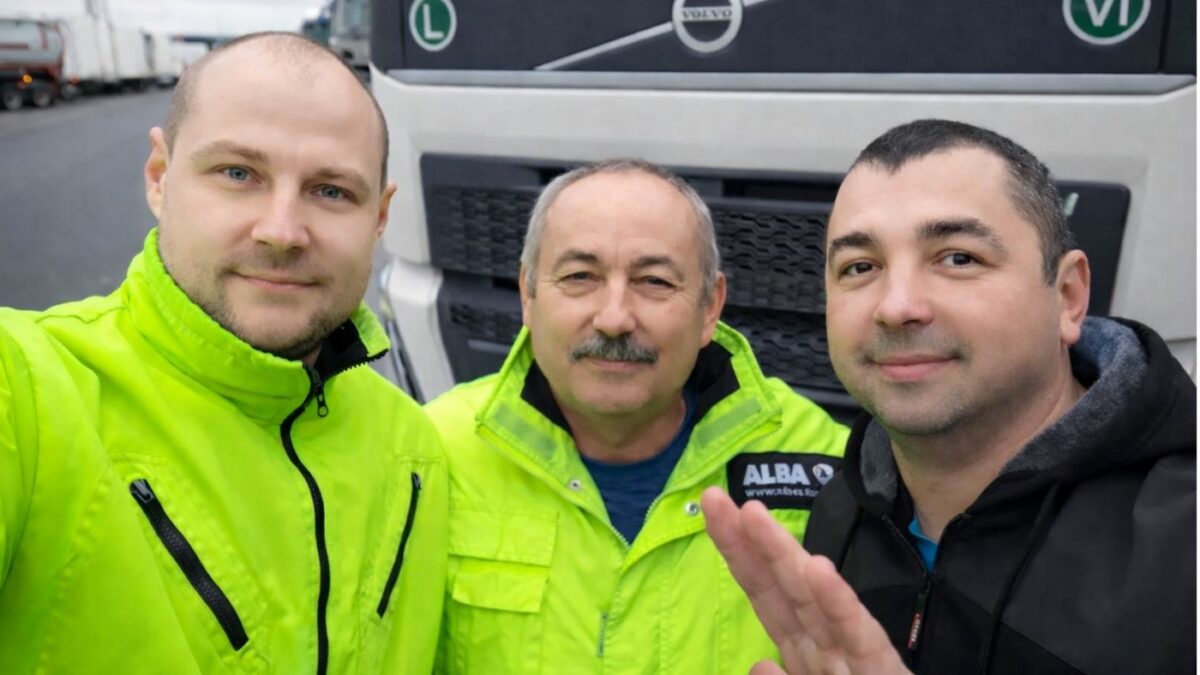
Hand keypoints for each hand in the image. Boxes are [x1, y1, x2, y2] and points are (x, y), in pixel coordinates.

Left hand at [701, 487, 910, 674]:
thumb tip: (759, 663)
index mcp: (806, 650)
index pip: (765, 594)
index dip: (737, 552)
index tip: (712, 509)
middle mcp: (825, 643)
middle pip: (781, 585)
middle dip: (749, 539)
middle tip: (716, 496)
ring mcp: (853, 654)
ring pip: (812, 598)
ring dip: (782, 555)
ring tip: (754, 515)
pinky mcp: (881, 670)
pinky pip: (857, 635)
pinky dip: (836, 601)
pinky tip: (818, 569)